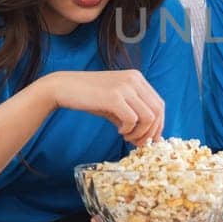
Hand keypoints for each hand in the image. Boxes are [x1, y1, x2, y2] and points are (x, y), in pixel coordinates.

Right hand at [40, 70, 164, 145]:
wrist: (63, 87)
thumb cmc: (89, 96)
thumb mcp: (115, 103)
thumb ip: (132, 115)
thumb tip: (146, 138)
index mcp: (137, 79)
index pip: (159, 104)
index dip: (158, 125)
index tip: (150, 139)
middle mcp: (135, 80)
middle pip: (158, 111)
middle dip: (151, 132)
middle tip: (138, 143)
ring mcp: (125, 87)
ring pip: (149, 117)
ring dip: (140, 133)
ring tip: (126, 136)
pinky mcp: (114, 97)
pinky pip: (132, 119)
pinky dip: (128, 130)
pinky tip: (118, 131)